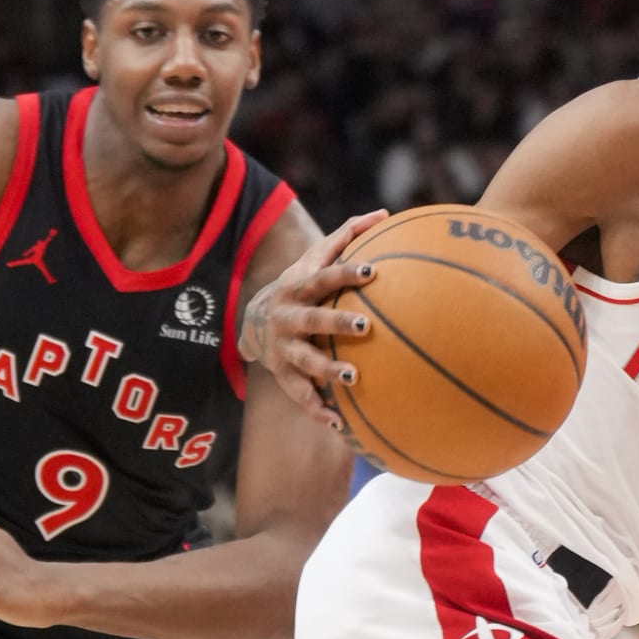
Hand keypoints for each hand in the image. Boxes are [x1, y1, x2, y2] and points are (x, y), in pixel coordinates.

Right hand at [238, 208, 387, 426]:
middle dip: (336, 324)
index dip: (346, 273)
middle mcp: (287, 318)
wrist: (252, 322)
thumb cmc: (301, 285)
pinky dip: (318, 410)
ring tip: (354, 378)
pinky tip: (340, 424)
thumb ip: (347, 236)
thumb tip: (385, 213)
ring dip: (327, 371)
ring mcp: (283, 349)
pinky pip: (300, 396)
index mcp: (298, 287)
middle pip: (312, 320)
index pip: (324, 277)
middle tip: (365, 327)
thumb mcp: (314, 259)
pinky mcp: (283, 376)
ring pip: (305, 362)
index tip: (372, 271)